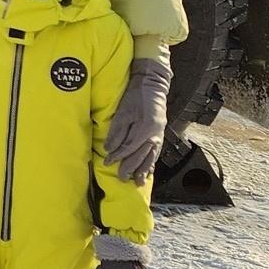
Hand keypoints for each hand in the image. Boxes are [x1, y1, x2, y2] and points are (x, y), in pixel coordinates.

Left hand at [104, 57, 170, 182]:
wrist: (153, 86)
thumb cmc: (136, 96)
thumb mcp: (123, 111)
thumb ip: (117, 131)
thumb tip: (109, 149)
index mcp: (145, 128)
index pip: (129, 147)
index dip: (118, 156)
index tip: (107, 162)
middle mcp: (155, 134)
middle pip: (141, 155)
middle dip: (130, 167)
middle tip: (121, 178)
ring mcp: (159, 135)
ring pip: (151, 156)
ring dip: (144, 170)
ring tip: (138, 182)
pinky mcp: (160, 134)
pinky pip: (156, 152)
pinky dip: (152, 162)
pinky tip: (149, 171)